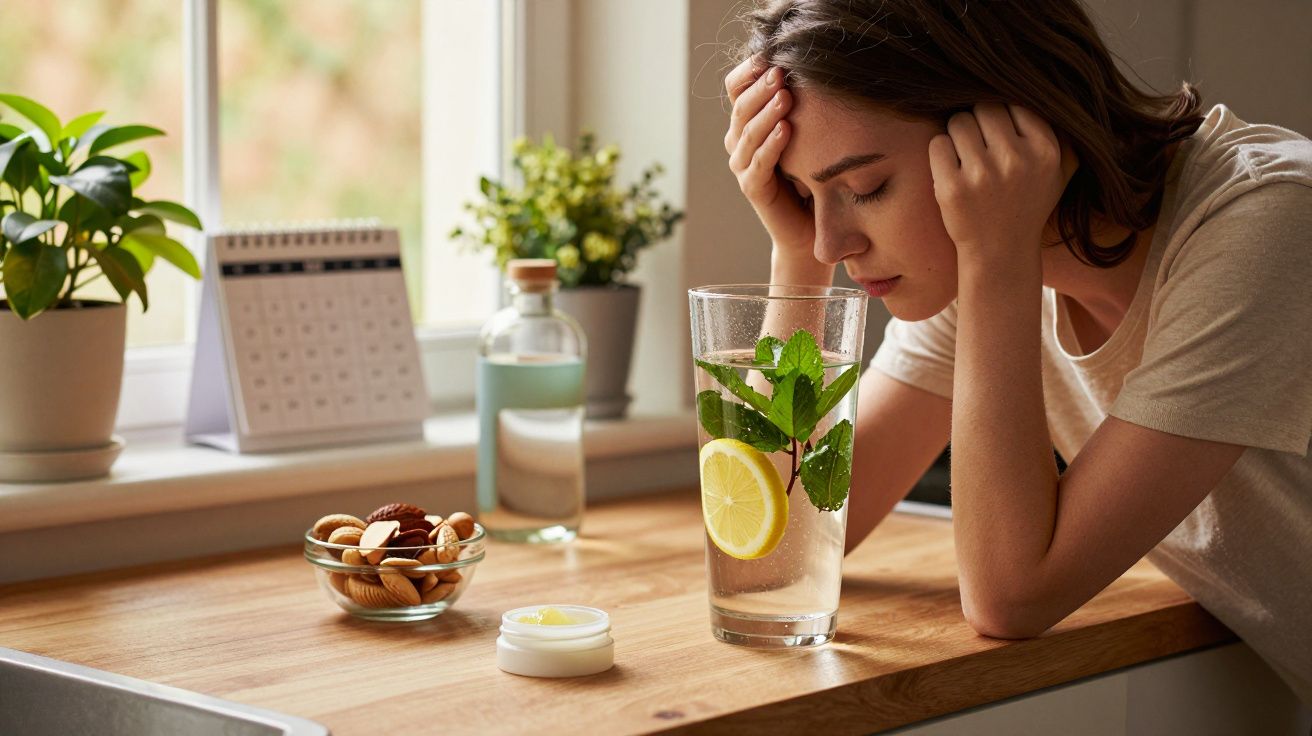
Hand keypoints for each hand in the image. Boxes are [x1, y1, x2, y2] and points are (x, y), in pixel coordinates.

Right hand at [723, 57, 817, 268]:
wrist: (809, 224)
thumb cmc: (810, 173)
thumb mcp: (804, 132)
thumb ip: (797, 104)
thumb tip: (808, 61)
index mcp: (746, 122)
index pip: (736, 88)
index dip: (749, 71)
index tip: (771, 54)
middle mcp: (738, 142)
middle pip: (740, 107)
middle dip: (761, 88)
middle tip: (782, 72)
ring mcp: (742, 166)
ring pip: (747, 133)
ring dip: (766, 113)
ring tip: (786, 96)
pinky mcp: (752, 188)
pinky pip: (758, 163)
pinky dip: (771, 145)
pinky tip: (787, 130)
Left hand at [927, 103, 1077, 270]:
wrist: (1000, 253)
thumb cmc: (1028, 205)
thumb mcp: (1060, 171)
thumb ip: (1063, 133)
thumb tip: (1052, 89)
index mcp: (1045, 150)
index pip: (1014, 102)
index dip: (1002, 116)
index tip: (1000, 136)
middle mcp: (1016, 159)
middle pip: (984, 107)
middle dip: (978, 122)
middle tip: (979, 147)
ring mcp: (982, 174)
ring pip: (958, 121)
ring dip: (957, 136)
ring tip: (967, 160)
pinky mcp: (952, 188)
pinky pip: (937, 143)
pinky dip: (940, 154)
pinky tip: (952, 172)